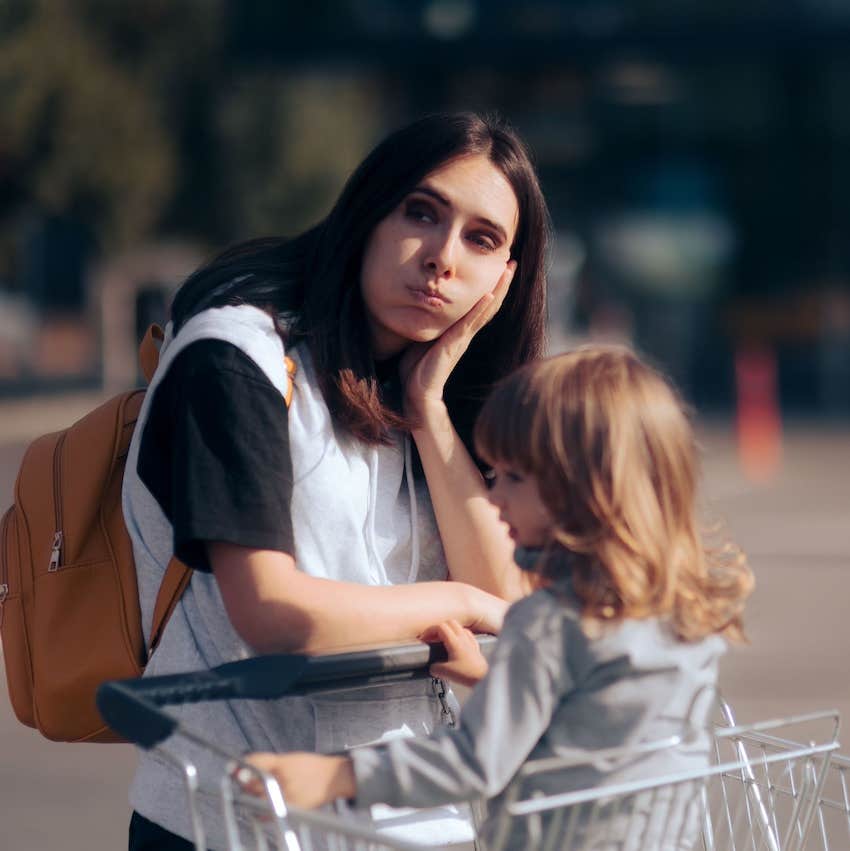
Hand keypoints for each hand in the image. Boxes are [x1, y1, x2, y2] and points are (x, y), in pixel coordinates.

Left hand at [235, 752, 355, 809]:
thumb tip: (248, 766)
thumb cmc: (312, 767)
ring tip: (252, 793)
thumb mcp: (291, 759)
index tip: (233, 767)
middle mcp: (284, 778)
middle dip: (245, 782)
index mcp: (284, 763)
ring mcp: (288, 793)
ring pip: (259, 798)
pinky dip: (261, 812)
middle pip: (254, 782)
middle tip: (241, 780)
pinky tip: (260, 810)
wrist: (333, 777)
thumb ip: (270, 763)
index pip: (256, 762)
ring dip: (252, 796)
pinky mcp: (292, 807)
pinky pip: (269, 813)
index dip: (242, 765)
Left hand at [400, 261, 515, 418]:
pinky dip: (481, 308)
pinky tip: (489, 294)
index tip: (499, 268)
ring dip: (498, 288)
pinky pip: (471, 323)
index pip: (480, 305)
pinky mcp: (455, 344)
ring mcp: (463, 338)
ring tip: (508, 270)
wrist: (417, 393)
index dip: (491, 287)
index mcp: (459, 330)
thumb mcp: (423, 337)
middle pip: (490, 303)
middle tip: (512, 262)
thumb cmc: (417, 368)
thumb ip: (428, 323)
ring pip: (487, 309)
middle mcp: (466, 332)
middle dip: (502, 282)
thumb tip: (419, 305)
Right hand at [422, 620, 489, 687]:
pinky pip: (467, 634)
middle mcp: (463, 638)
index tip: (424, 638)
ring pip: (459, 627)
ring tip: (443, 640)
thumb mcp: (445, 673)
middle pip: (450, 622)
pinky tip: (457, 644)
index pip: (440, 627)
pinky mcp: (476, 647)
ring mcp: (470, 641)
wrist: (484, 678)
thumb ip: (435, 668)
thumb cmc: (468, 674)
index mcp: (455, 641)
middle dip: (439, 628)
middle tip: (432, 637)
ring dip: (449, 630)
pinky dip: (459, 635)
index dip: (430, 631)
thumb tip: (432, 667)